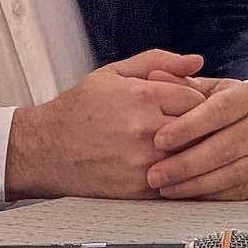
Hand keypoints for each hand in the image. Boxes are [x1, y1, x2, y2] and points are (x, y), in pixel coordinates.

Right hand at [4, 49, 210, 201]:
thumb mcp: (112, 74)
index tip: (184, 104)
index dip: (193, 99)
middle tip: (184, 124)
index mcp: (141, 96)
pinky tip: (166, 164)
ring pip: (193, 155)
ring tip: (175, 144)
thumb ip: (157, 62)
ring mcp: (146, 161)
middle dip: (196, 125)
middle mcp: (146, 129)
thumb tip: (195, 60)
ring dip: (189, 150)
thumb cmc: (78, 111)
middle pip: (200, 127)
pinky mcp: (144, 187)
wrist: (47, 150)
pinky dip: (180, 173)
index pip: (196, 96)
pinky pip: (181, 180)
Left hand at [143, 75, 247, 200]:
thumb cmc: (220, 106)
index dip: (187, 127)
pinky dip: (210, 195)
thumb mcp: (206, 88)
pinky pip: (238, 191)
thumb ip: (179, 83)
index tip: (158, 140)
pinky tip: (185, 194)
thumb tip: (153, 76)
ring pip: (231, 173)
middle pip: (224, 148)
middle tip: (154, 174)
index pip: (217, 111)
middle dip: (185, 164)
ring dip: (194, 184)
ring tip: (164, 188)